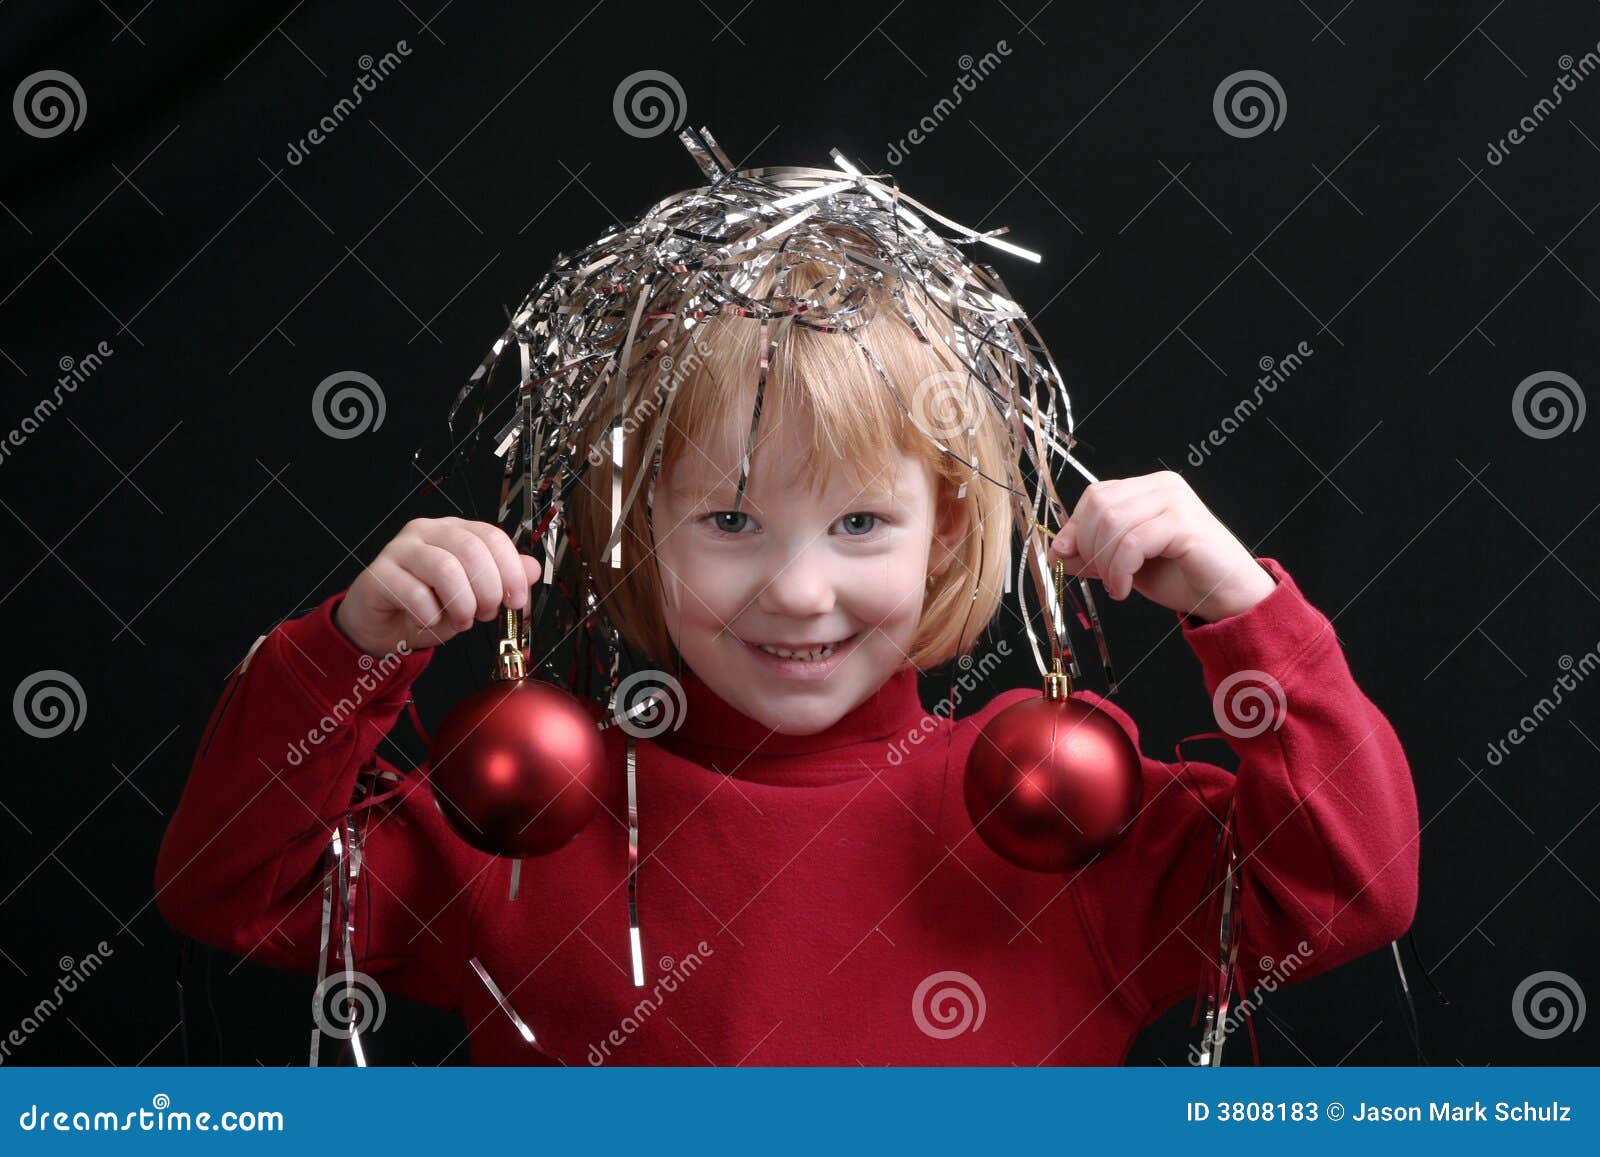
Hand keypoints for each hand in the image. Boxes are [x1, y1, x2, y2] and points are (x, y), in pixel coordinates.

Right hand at [333, 517, 542, 657]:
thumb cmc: (428, 607)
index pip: (492, 537)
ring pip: (444, 567)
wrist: (382, 626)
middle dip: (488, 589)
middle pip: (471, 549)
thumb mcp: (472, 596)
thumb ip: (501, 580)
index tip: (517, 600)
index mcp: (455, 531)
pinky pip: (414, 592)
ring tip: (460, 621)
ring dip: (461, 604)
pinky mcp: (378, 574)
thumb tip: (532, 569)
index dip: (511, 570)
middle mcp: (427, 532)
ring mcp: (400, 549)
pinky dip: (430, 615)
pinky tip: (429, 622)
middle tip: (486, 614)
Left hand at [1046, 471, 1275, 622]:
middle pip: (1099, 506)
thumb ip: (1093, 551)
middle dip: (1089, 548)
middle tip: (1100, 577)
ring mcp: (1175, 500)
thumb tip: (1056, 551)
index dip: (1075, 529)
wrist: (1228, 597)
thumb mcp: (1125, 563)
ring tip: (1116, 586)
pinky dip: (1119, 570)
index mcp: (1148, 488)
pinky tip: (1124, 589)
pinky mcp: (1184, 522)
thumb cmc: (1180, 577)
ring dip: (1105, 563)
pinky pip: (1132, 542)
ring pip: (1112, 522)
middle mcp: (1162, 486)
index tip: (1070, 560)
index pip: (1095, 496)